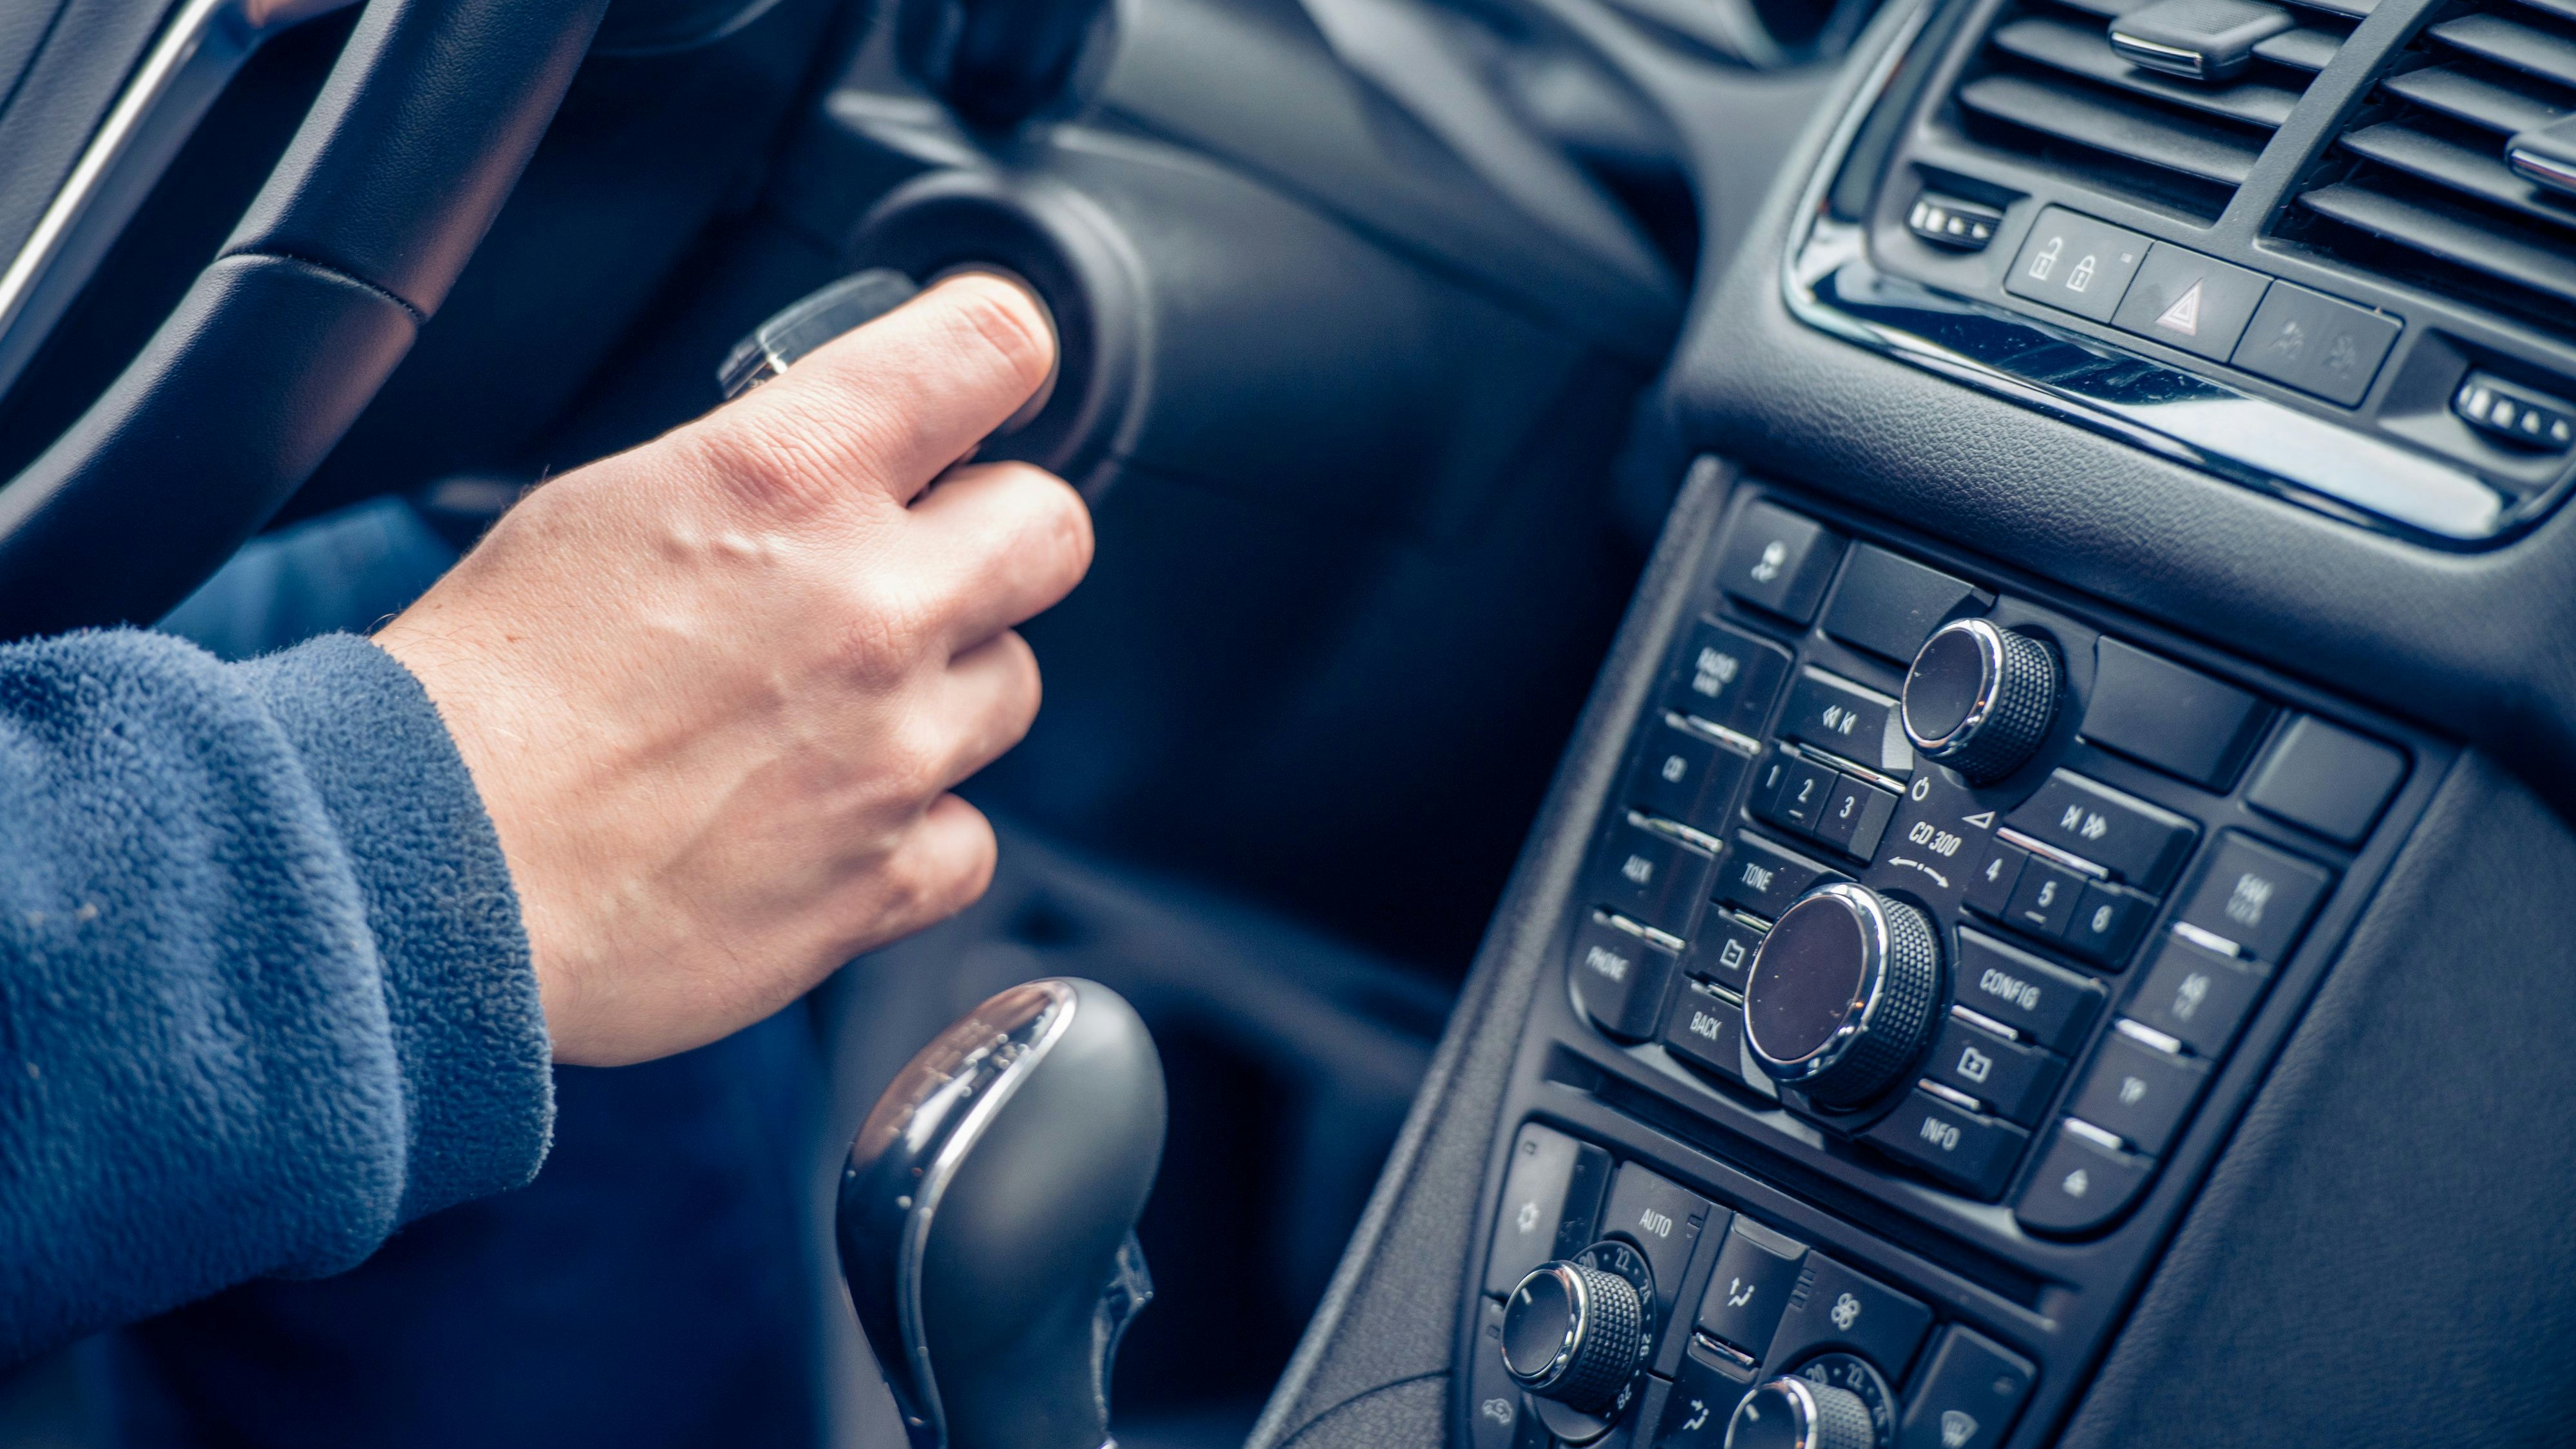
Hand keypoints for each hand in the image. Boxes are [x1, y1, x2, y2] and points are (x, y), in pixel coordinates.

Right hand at [376, 275, 1088, 1065]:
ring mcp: (891, 749)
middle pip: (1052, 528)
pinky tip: (825, 823)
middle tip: (921, 569)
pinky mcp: (883, 878)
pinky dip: (912, 835)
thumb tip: (843, 460)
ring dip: (944, 692)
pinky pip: (969, 838)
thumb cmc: (478, 693)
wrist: (414, 868)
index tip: (989, 388)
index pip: (990, 349)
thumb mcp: (607, 505)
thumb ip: (760, 472)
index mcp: (790, 477)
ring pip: (1013, 685)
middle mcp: (870, 603)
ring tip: (830, 715)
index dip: (999, 362)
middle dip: (996, 540)